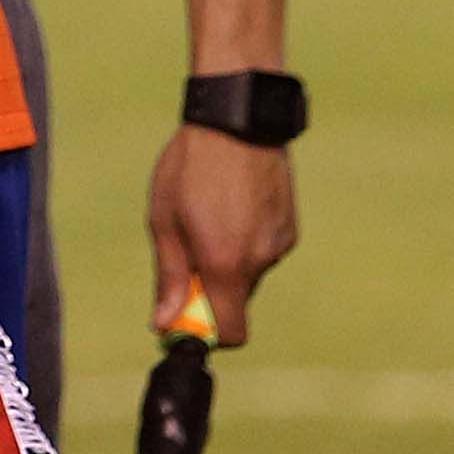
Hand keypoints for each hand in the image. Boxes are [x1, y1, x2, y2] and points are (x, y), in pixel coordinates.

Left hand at [147, 120, 296, 345]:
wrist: (238, 120)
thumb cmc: (190, 168)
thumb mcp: (164, 220)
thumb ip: (168, 276)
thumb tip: (163, 323)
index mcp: (225, 264)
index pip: (231, 332)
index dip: (207, 333)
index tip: (184, 315)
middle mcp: (260, 260)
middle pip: (235, 302)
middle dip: (209, 290)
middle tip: (186, 250)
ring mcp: (279, 244)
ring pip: (248, 274)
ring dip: (226, 261)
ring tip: (208, 214)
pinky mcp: (290, 228)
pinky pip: (262, 251)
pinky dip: (244, 242)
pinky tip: (231, 205)